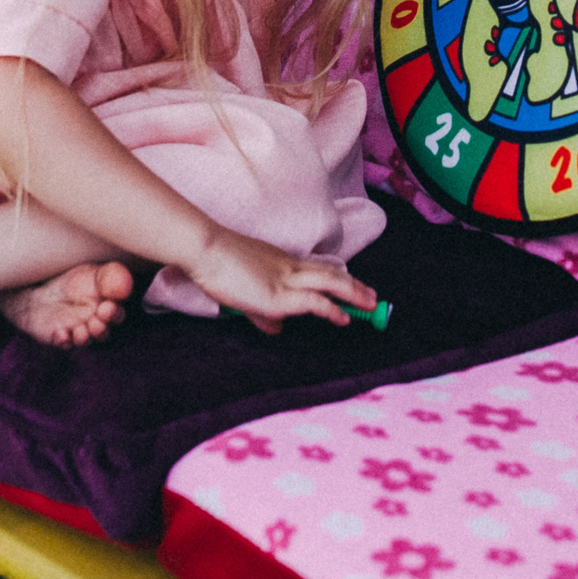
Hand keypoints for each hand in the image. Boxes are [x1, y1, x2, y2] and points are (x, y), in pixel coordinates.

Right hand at [178, 227, 377, 334]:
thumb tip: (277, 328)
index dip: (336, 280)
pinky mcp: (278, 296)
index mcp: (280, 262)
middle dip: (354, 286)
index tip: (352, 286)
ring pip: (330, 282)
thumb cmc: (216, 265)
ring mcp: (285, 280)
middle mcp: (288, 267)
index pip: (316, 270)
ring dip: (354, 294)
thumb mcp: (243, 291)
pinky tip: (343, 318)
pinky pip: (313, 302)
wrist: (205, 250)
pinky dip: (332, 310)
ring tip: (370, 305)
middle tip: (373, 297)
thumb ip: (261, 311)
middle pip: (330, 273)